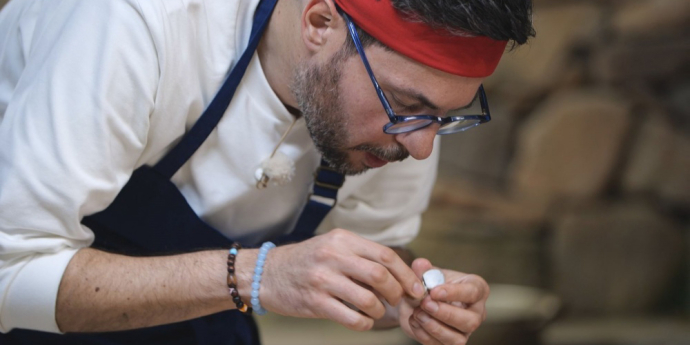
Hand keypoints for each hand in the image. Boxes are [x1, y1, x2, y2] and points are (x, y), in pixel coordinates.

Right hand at [247, 229, 425, 329]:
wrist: (267, 273)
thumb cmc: (306, 262)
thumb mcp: (332, 247)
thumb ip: (360, 256)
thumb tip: (397, 275)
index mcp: (342, 240)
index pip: (385, 255)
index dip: (405, 274)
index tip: (415, 288)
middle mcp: (333, 256)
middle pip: (380, 275)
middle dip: (396, 292)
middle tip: (398, 300)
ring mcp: (323, 279)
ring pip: (368, 298)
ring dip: (379, 310)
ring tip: (376, 311)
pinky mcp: (315, 302)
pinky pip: (350, 317)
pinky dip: (364, 324)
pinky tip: (363, 321)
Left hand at [399, 259, 488, 344]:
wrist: (417, 300)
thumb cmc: (431, 284)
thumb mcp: (427, 274)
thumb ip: (424, 269)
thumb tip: (420, 264)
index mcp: (476, 289)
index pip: (473, 292)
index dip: (454, 293)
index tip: (434, 291)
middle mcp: (476, 312)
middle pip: (470, 321)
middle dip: (445, 313)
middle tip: (425, 303)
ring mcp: (465, 331)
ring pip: (457, 339)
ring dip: (434, 327)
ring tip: (417, 313)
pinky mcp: (450, 343)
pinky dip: (424, 335)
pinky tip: (414, 320)